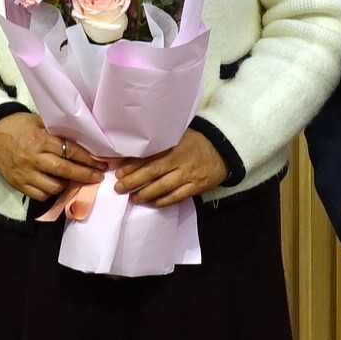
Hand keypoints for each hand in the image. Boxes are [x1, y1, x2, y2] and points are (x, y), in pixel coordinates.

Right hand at [0, 110, 104, 203]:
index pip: (69, 151)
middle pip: (65, 170)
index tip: (100, 163)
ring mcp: (25, 173)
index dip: (87, 158)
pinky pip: (40, 195)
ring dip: (68, 185)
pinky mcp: (18, 184)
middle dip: (85, 175)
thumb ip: (56, 133)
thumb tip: (81, 143)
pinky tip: (56, 186)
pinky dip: (51, 192)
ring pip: (54, 186)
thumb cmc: (17, 125)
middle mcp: (33, 158)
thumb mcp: (38, 122)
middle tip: (98, 176)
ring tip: (75, 180)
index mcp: (40, 140)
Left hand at [114, 129, 228, 208]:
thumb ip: (158, 144)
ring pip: (163, 187)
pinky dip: (162, 201)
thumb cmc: (195, 141)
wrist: (222, 150)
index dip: (132, 165)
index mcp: (174, 145)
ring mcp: (189, 175)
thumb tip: (130, 153)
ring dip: (145, 194)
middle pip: (153, 172)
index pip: (150, 156)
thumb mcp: (177, 136)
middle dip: (133, 181)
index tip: (118, 171)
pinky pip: (176, 197)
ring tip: (132, 197)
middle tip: (118, 187)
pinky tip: (150, 203)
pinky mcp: (196, 187)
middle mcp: (181, 160)